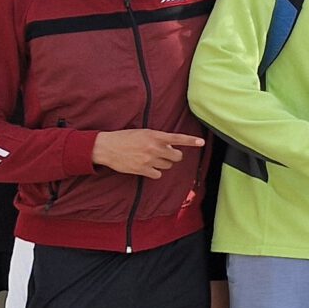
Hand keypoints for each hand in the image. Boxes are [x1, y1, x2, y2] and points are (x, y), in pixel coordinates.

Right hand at [91, 129, 207, 178]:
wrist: (107, 147)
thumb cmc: (125, 138)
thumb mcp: (143, 132)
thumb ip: (157, 138)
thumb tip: (170, 146)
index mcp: (155, 135)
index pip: (177, 138)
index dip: (190, 140)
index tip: (201, 142)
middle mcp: (154, 147)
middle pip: (176, 156)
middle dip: (174, 156)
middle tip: (166, 154)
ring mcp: (149, 159)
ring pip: (168, 166)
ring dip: (163, 163)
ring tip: (151, 159)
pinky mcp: (143, 170)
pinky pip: (158, 174)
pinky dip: (155, 172)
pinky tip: (147, 167)